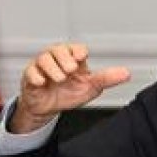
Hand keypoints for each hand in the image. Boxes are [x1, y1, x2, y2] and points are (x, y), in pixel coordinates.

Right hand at [10, 43, 129, 132]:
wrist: (48, 109)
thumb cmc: (68, 94)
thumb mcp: (90, 88)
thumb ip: (106, 79)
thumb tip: (125, 74)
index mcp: (73, 59)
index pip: (76, 48)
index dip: (78, 51)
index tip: (81, 57)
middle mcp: (57, 60)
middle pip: (58, 49)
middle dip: (65, 57)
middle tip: (71, 69)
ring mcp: (42, 67)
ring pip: (44, 58)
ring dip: (52, 67)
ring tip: (60, 78)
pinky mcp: (30, 77)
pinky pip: (30, 72)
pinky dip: (36, 76)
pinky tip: (42, 82)